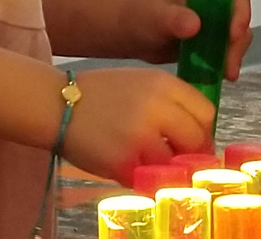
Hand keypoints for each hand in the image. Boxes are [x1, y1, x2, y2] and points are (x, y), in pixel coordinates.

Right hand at [61, 67, 214, 183]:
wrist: (55, 103)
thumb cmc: (97, 94)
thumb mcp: (139, 82)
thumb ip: (168, 102)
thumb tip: (195, 131)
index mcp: (162, 83)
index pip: (205, 111)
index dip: (203, 130)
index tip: (195, 140)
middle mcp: (156, 107)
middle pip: (196, 139)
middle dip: (192, 153)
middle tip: (181, 161)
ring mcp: (140, 135)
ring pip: (174, 163)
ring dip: (167, 168)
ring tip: (151, 163)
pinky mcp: (123, 160)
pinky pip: (147, 178)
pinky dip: (143, 177)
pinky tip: (131, 166)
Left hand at [118, 0, 252, 80]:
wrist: (127, 34)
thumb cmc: (138, 17)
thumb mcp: (154, 16)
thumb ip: (172, 18)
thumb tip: (195, 25)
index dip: (241, 12)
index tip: (234, 34)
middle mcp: (212, 2)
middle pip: (239, 19)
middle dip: (238, 43)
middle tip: (230, 67)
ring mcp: (211, 22)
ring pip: (234, 38)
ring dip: (233, 56)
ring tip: (227, 76)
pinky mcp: (208, 41)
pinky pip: (224, 52)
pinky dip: (224, 64)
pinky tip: (218, 78)